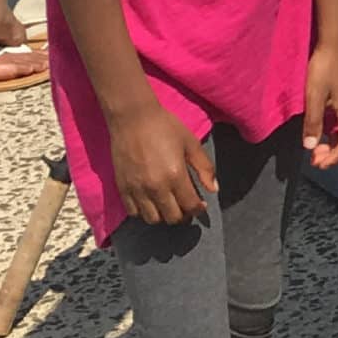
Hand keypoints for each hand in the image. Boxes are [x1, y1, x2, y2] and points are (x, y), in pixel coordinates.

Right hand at [110, 102, 216, 224]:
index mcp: (175, 175)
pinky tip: (150, 201)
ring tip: (168, 204)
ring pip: (153, 219)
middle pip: (172, 218)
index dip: (198, 209)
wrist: (133, 118)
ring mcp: (137, 190)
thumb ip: (204, 168)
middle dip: (183, 215)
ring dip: (163, 215)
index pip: (190, 206)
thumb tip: (214, 189)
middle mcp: (156, 187)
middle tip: (185, 205)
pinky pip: (134, 213)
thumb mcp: (190, 143)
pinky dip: (144, 212)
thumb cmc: (165, 127)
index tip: (200, 206)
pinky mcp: (122, 188)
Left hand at [303, 40, 337, 171]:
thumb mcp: (314, 94)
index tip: (317, 163)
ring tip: (320, 146)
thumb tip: (310, 147)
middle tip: (315, 157)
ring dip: (337, 143)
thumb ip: (313, 122)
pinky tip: (327, 128)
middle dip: (335, 154)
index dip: (334, 158)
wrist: (337, 41)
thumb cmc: (324, 66)